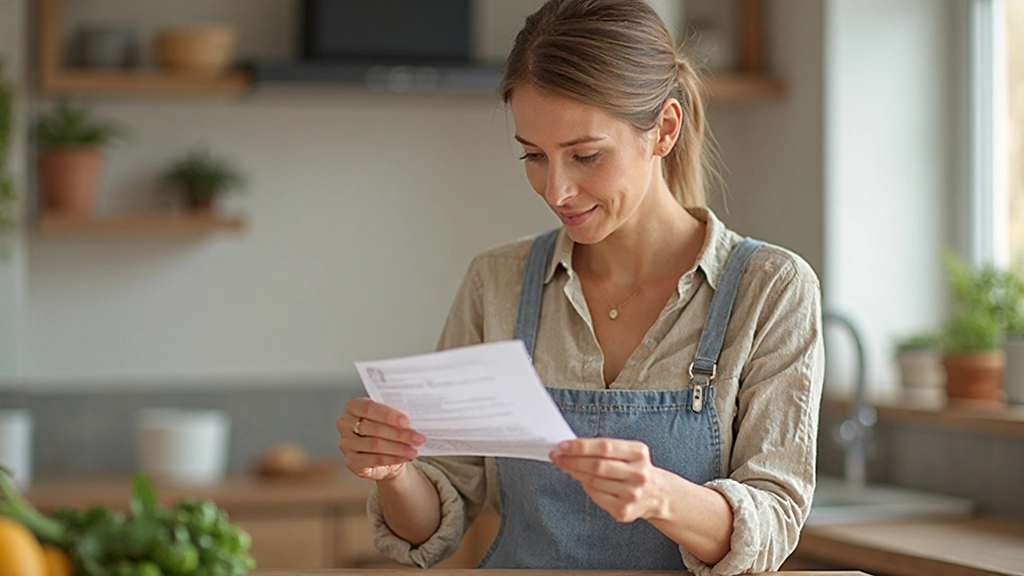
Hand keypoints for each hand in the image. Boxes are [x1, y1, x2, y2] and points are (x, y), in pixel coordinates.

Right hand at [336, 397, 424, 481]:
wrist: (385, 452)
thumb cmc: (388, 428)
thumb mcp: (391, 417)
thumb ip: (396, 412)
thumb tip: (415, 413)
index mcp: (353, 406)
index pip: (368, 408)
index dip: (388, 415)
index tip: (406, 421)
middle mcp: (345, 424)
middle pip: (373, 428)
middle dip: (399, 434)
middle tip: (418, 437)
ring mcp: (346, 444)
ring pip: (374, 445)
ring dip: (398, 448)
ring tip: (414, 449)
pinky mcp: (351, 461)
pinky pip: (374, 460)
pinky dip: (393, 458)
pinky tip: (405, 457)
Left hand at [550, 438, 666, 522]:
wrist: (657, 494)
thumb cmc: (633, 468)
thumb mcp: (628, 451)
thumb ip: (603, 447)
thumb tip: (570, 446)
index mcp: (638, 453)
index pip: (604, 446)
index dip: (580, 446)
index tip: (562, 445)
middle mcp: (638, 474)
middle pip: (597, 465)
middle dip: (572, 460)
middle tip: (557, 456)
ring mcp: (632, 494)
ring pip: (593, 481)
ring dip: (574, 472)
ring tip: (564, 465)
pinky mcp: (624, 510)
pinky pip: (595, 496)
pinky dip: (585, 486)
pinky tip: (581, 479)